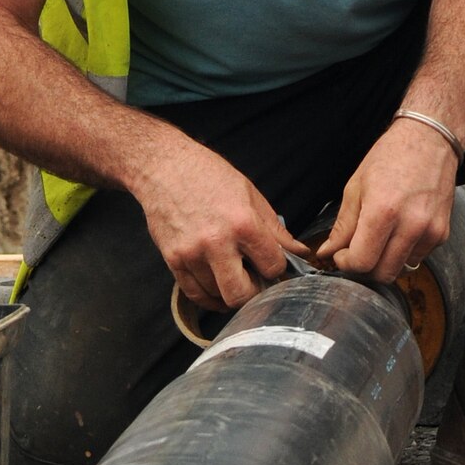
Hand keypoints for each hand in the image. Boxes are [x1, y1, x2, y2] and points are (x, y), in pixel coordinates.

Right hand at [135, 141, 311, 310]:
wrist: (164, 167)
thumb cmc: (208, 175)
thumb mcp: (250, 195)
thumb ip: (275, 230)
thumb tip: (300, 252)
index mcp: (243, 223)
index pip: (273, 266)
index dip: (276, 268)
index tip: (271, 264)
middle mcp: (217, 242)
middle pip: (242, 294)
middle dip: (254, 292)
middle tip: (255, 281)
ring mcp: (192, 253)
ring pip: (218, 296)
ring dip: (230, 292)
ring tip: (233, 276)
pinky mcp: (173, 259)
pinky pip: (194, 294)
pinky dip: (209, 297)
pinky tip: (217, 289)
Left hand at [315, 118, 457, 281]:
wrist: (430, 140)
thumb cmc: (391, 157)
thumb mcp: (356, 187)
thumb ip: (342, 226)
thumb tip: (327, 252)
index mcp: (383, 211)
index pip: (362, 262)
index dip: (346, 264)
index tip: (342, 255)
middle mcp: (410, 225)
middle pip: (383, 273)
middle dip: (365, 267)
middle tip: (357, 250)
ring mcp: (430, 231)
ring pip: (401, 269)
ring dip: (385, 260)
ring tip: (380, 236)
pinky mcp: (442, 233)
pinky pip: (418, 257)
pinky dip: (404, 252)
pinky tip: (400, 229)